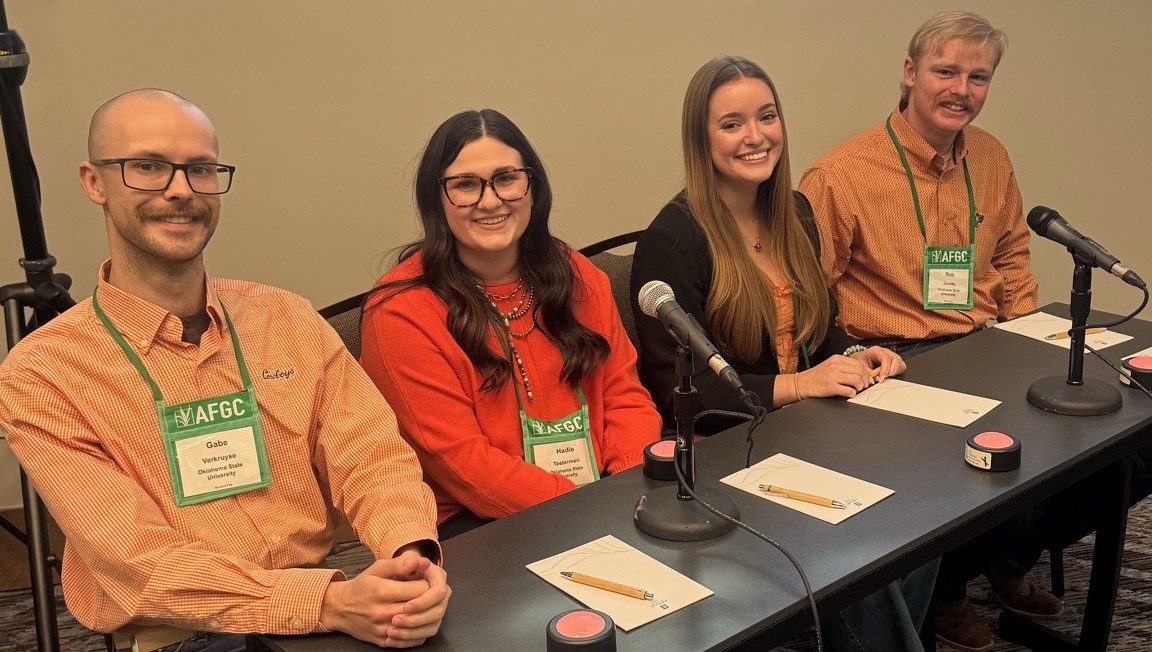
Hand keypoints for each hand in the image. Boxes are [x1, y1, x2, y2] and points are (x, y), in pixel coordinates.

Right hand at [320, 550, 450, 646]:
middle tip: (428, 593)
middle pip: (421, 608)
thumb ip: (400, 563)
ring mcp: (383, 629)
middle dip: (429, 599)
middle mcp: (382, 612)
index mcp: (382, 591)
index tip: (425, 581)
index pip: (421, 589)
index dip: (428, 583)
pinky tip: (417, 621)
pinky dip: (419, 632)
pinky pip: (411, 641)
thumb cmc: (362, 586)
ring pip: (418, 626)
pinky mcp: (383, 642)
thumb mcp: (378, 569)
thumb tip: (421, 561)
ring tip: (423, 606)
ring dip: (426, 616)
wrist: (340, 608)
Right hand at [796, 354, 873, 398]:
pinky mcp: (831, 387)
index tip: (866, 379)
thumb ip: (844, 367)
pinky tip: (849, 394)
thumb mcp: (830, 365)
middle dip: (864, 381)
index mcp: (837, 359)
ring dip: (860, 387)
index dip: (865, 373)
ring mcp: (833, 376)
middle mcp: (836, 366)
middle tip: (863, 386)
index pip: (859, 364)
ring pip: (857, 380)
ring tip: (856, 389)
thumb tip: (861, 373)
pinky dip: (852, 393)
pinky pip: (849, 390)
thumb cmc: (816, 376)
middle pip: (860, 372)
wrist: (802, 383)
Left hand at [850, 346, 905, 381]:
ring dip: (894, 372)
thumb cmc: (861, 361)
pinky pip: (901, 366)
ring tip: (884, 376)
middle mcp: (886, 351)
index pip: (885, 358)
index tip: (882, 378)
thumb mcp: (860, 366)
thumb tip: (876, 379)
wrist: (862, 359)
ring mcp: (892, 355)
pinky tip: (888, 374)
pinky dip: (896, 372)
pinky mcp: (895, 361)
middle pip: (896, 359)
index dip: (885, 369)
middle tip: (883, 378)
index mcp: (876, 350)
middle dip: (890, 371)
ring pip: (900, 363)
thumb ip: (867, 373)